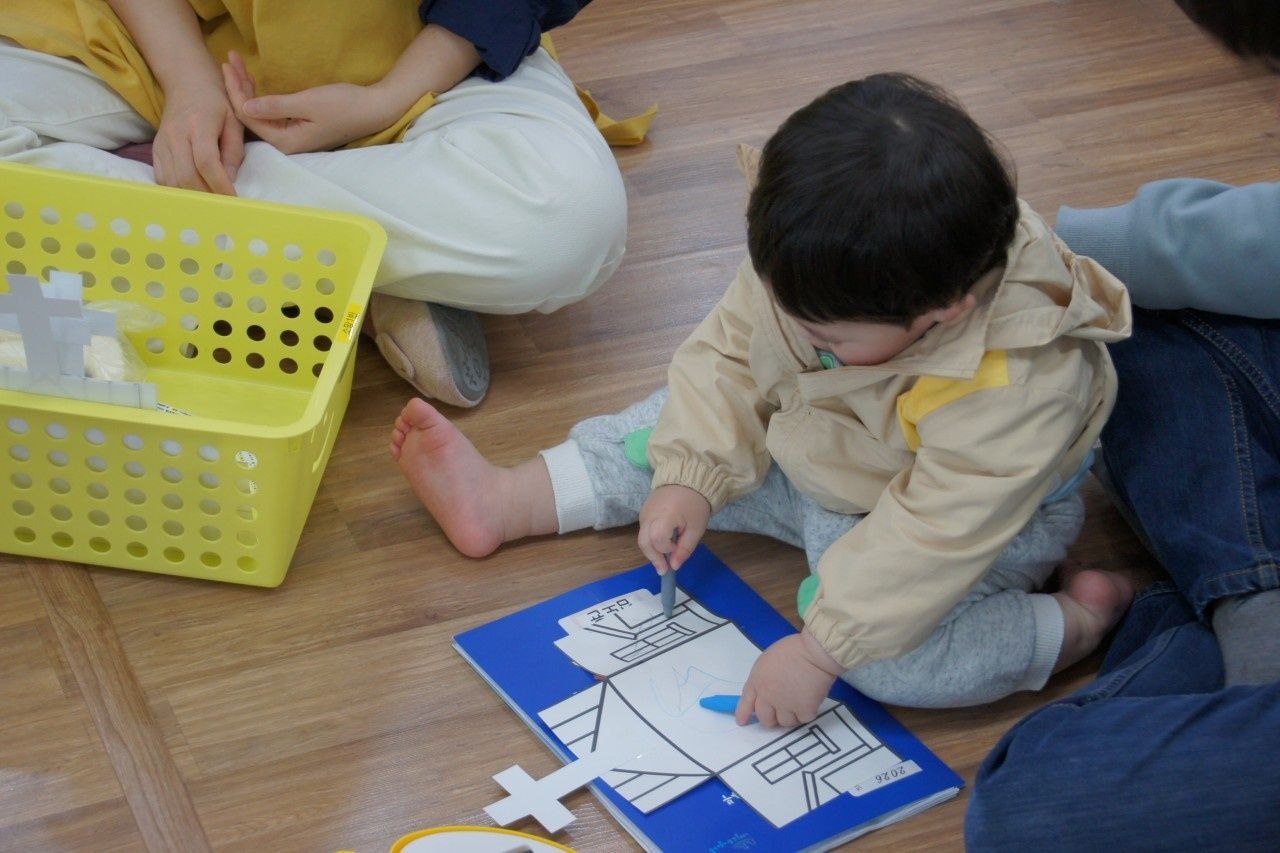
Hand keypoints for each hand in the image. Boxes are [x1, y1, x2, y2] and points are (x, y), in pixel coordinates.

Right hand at [153, 75, 242, 194]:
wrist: (187, 83)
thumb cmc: (217, 102)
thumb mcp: (235, 120)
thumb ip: (234, 151)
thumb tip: (231, 180)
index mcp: (198, 124)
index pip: (206, 162)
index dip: (220, 184)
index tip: (234, 199)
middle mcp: (175, 134)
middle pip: (187, 176)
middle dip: (207, 196)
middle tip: (224, 206)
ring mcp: (162, 143)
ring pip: (173, 181)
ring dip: (192, 196)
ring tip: (211, 203)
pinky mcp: (155, 150)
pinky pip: (163, 178)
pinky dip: (178, 190)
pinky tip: (194, 193)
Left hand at [222, 51, 402, 152]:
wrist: (373, 110)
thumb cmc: (344, 106)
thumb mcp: (307, 103)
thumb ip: (275, 106)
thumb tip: (243, 107)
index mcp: (285, 142)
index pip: (248, 117)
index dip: (235, 91)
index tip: (227, 66)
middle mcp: (285, 144)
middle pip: (251, 116)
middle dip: (238, 87)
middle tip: (229, 59)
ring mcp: (291, 137)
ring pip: (260, 113)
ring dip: (248, 89)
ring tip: (237, 64)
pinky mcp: (297, 128)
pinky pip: (271, 113)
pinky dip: (262, 95)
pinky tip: (253, 81)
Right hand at [638, 484, 710, 573]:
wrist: (687, 479)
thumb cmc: (695, 503)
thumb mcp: (696, 528)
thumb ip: (685, 549)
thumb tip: (674, 566)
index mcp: (665, 515)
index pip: (657, 539)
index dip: (666, 549)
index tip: (677, 550)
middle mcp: (649, 515)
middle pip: (644, 542)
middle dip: (653, 557)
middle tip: (663, 569)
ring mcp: (644, 512)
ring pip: (643, 538)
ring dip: (652, 550)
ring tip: (665, 554)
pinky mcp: (643, 511)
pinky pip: (644, 530)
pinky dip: (651, 540)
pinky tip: (663, 542)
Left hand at [736, 630, 842, 726]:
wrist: (814, 652)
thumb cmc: (793, 649)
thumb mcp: (767, 660)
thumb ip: (762, 678)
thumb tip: (764, 692)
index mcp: (758, 681)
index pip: (746, 702)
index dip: (743, 713)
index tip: (742, 721)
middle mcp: (768, 696)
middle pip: (765, 718)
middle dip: (771, 718)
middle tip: (780, 712)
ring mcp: (786, 705)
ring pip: (784, 722)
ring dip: (790, 716)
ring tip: (798, 702)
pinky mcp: (804, 710)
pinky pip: (803, 719)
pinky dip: (806, 713)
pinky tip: (810, 701)